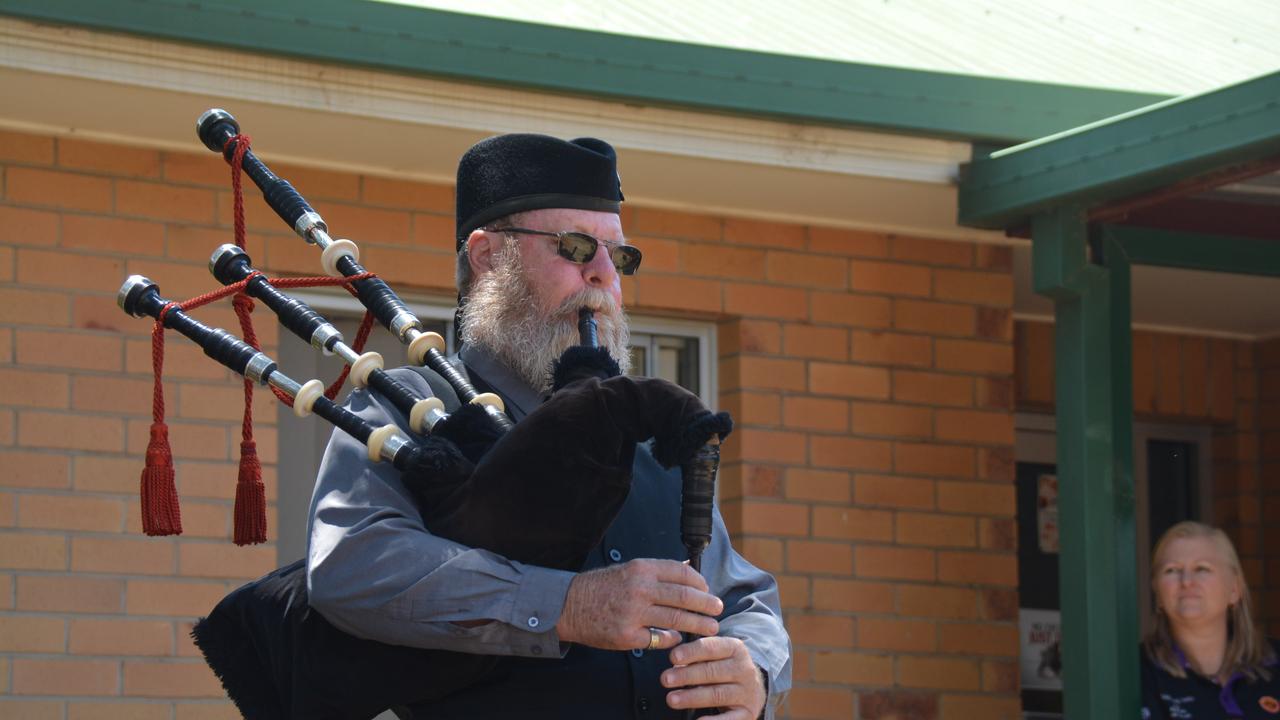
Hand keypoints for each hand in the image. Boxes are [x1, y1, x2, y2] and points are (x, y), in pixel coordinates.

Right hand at [557, 559, 721, 649]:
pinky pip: (659, 638)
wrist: (570, 606)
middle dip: (706, 604)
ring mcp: (634, 614)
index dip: (700, 583)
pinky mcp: (628, 636)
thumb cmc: (602, 587)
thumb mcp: (629, 569)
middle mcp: (639, 589)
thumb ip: (658, 571)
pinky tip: (678, 638)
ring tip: (711, 627)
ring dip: (698, 624)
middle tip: (718, 609)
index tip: (707, 590)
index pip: (681, 573)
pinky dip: (672, 639)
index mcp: (642, 569)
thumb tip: (688, 567)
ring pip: (676, 619)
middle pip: (684, 597)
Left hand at [662, 636, 765, 718]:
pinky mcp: (748, 712)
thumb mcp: (716, 656)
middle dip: (686, 675)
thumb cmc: (724, 669)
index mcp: (735, 649)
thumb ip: (697, 656)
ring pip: (717, 694)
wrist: (752, 690)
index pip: (711, 647)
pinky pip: (729, 719)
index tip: (673, 657)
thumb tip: (674, 662)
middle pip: (712, 671)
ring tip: (672, 699)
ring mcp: (747, 692)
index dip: (691, 652)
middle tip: (665, 679)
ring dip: (692, 697)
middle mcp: (744, 669)